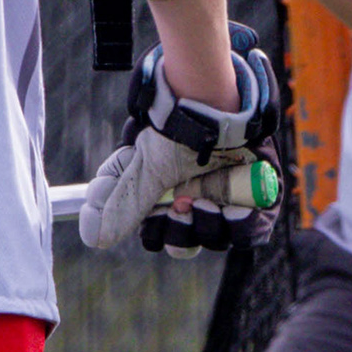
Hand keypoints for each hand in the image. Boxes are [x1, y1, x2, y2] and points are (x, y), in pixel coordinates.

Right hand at [79, 32, 283, 255]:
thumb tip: (95, 238)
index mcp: (168, 200)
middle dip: (183, 232)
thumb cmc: (176, 134)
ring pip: (218, 238)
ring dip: (208, 225)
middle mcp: (198, 205)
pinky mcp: (257, 200)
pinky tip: (232, 210)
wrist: (215, 108)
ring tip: (205, 201)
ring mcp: (229, 203)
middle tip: (183, 207)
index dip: (160, 234)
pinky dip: (240, 225)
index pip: (162, 237)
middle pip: (189, 244)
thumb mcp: (144, 168)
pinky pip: (250, 231)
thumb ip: (122, 202)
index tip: (161, 217)